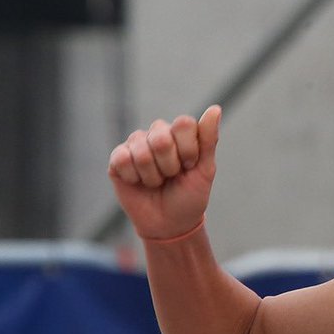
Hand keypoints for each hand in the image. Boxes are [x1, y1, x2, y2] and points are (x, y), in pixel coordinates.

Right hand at [107, 105, 220, 239]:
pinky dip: (134, 178)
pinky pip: (122, 159)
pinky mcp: (117, 159)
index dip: (188, 150)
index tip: (191, 166)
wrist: (170, 225)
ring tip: (157, 183)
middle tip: (172, 176)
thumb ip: (208, 139)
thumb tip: (216, 108)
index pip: (183, 123)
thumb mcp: (205, 170)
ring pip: (142, 152)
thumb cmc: (189, 197)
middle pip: (161, 137)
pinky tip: (138, 183)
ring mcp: (136, 145)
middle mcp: (157, 134)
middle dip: (170, 165)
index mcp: (179, 133)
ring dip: (153, 176)